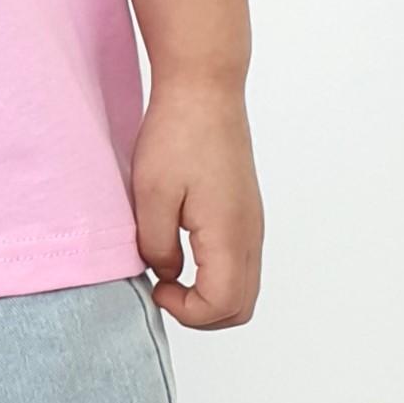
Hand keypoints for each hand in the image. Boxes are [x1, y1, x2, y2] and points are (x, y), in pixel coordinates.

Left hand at [132, 76, 263, 327]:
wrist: (205, 88)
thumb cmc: (178, 134)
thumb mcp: (151, 195)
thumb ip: (157, 247)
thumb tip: (168, 274)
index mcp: (230, 234)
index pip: (221, 305)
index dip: (185, 312)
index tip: (155, 286)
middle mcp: (250, 234)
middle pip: (241, 308)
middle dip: (200, 314)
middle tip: (163, 289)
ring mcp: (252, 224)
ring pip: (244, 288)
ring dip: (209, 295)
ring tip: (170, 271)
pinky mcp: (246, 212)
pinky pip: (241, 263)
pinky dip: (216, 275)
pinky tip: (184, 251)